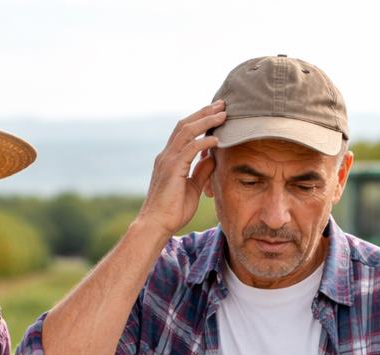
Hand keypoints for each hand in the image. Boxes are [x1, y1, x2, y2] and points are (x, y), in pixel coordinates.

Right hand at [137, 102, 225, 236]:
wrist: (156, 225)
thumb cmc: (172, 211)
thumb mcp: (193, 187)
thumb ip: (202, 171)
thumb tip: (213, 158)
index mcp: (170, 159)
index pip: (185, 132)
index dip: (200, 120)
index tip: (217, 113)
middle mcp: (166, 155)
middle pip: (185, 125)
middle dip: (204, 113)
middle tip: (222, 105)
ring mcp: (167, 160)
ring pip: (186, 132)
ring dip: (205, 121)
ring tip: (222, 114)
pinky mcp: (171, 169)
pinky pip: (189, 149)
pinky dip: (203, 142)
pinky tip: (216, 139)